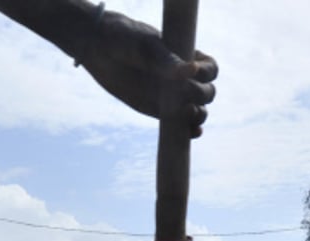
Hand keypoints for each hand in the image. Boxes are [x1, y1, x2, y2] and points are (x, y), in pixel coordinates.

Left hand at [79, 11, 217, 136]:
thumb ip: (166, 61)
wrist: (99, 49)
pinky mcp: (161, 112)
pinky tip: (191, 132)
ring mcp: (174, 97)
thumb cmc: (125, 40)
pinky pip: (181, 125)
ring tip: (187, 113)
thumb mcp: (145, 47)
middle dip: (200, 96)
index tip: (193, 72)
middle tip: (182, 95)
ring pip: (198, 111)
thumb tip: (190, 71)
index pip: (210, 69)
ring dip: (198, 115)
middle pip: (207, 93)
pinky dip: (189, 131)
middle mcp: (184, 78)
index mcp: (188, 56)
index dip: (207, 73)